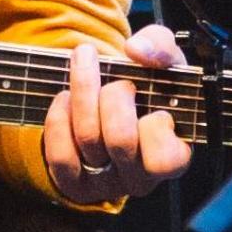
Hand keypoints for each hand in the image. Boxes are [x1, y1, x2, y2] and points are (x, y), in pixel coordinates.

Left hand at [43, 25, 193, 204]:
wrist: (111, 101)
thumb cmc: (147, 88)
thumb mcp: (163, 63)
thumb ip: (161, 47)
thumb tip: (137, 50)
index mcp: (172, 158)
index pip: (165, 158)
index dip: (156, 124)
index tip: (154, 103)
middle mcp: (139, 178)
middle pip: (120, 139)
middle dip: (114, 95)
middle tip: (117, 80)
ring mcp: (105, 184)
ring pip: (87, 139)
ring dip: (83, 94)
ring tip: (85, 70)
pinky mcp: (74, 183)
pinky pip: (60, 155)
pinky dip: (59, 118)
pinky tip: (65, 98)